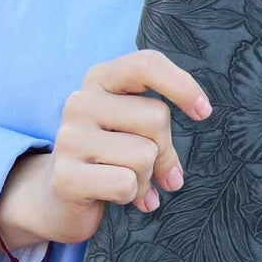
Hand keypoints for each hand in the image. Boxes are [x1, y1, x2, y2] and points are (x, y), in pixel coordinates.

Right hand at [0, 49, 211, 248]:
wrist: (57, 197)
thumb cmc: (108, 156)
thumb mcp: (134, 131)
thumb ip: (156, 131)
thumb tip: (175, 175)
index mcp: (100, 79)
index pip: (146, 64)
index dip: (181, 85)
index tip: (203, 112)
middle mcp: (80, 101)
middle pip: (156, 118)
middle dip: (163, 150)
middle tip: (150, 169)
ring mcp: (69, 138)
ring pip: (144, 155)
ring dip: (145, 178)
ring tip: (126, 182)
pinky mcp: (65, 176)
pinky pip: (125, 183)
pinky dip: (131, 196)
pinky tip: (115, 197)